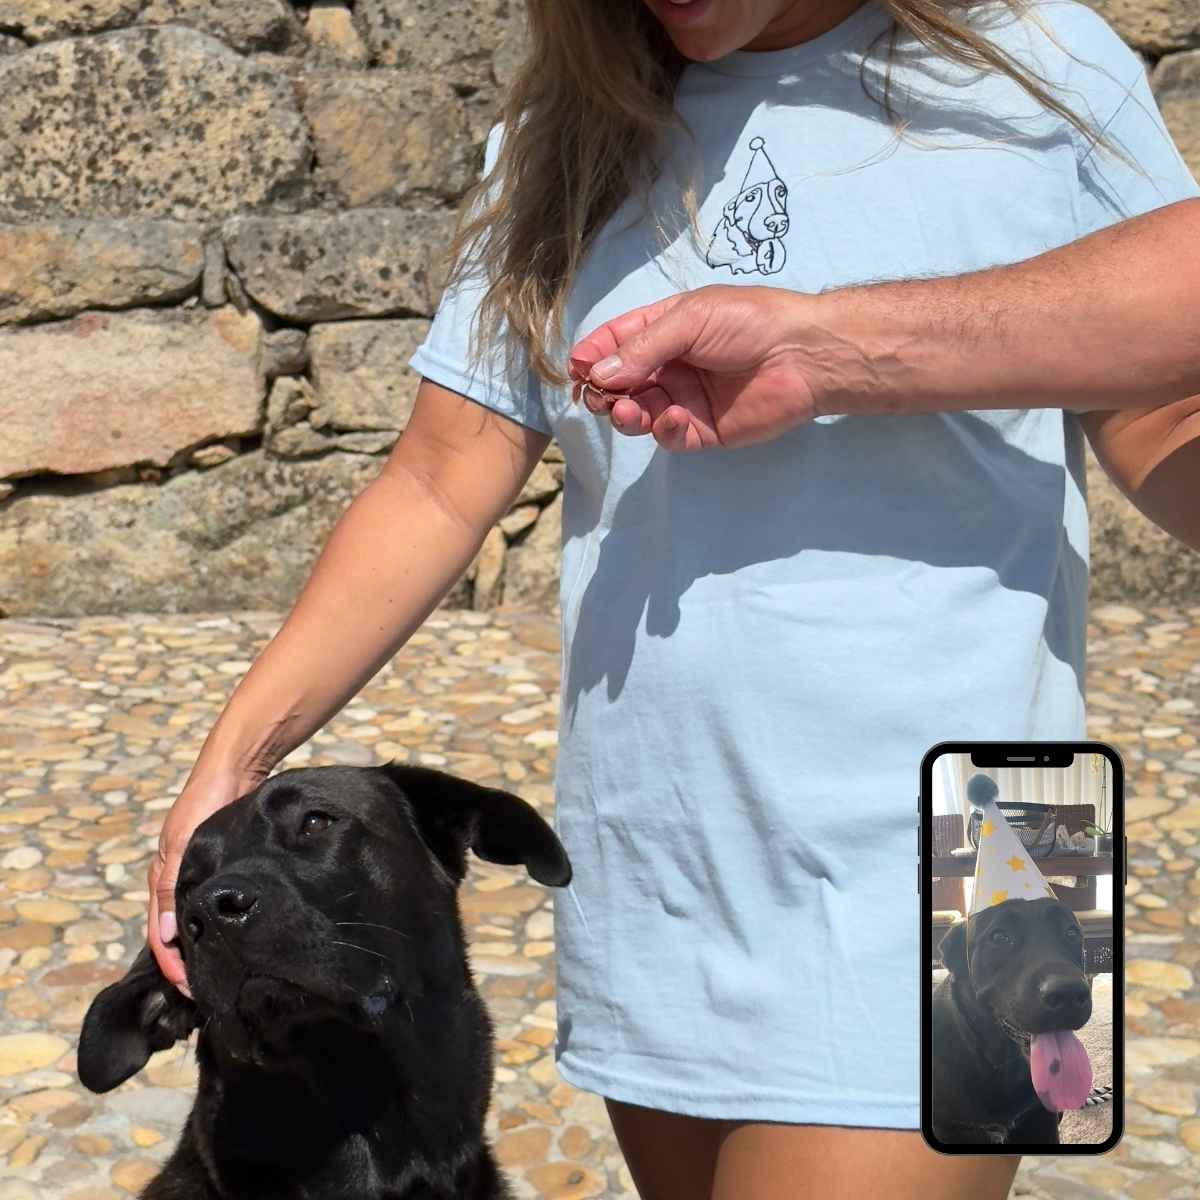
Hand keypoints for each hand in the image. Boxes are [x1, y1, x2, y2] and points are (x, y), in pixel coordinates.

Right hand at [148, 769, 259, 996]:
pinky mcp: (220, 870)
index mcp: (161, 878)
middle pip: (175, 935)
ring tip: (222, 975)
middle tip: (208, 992)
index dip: (172, 966)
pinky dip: (217, 928)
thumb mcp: (185, 843)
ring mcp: (197, 876)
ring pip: (194, 923)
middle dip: (187, 965)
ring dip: (204, 949)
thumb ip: (171, 888)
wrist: (236, 769)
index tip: (190, 991)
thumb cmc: (207, 801)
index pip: (159, 937)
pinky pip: (212, 907)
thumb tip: (165, 937)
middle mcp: (175, 882)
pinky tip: (234, 942)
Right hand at [568, 284, 820, 451]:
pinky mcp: (704, 431)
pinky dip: (663, 429)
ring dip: (625, 413)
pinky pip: (670, 436)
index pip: (617, 343)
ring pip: (639, 413)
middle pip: (621, 383)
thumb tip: (596, 373)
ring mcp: (685, 399)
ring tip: (624, 410)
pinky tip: (671, 417)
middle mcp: (671, 366)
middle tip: (595, 396)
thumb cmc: (749, 322)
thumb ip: (641, 348)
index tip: (576, 368)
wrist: (804, 354)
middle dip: (603, 390)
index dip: (593, 355)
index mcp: (665, 330)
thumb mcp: (688, 320)